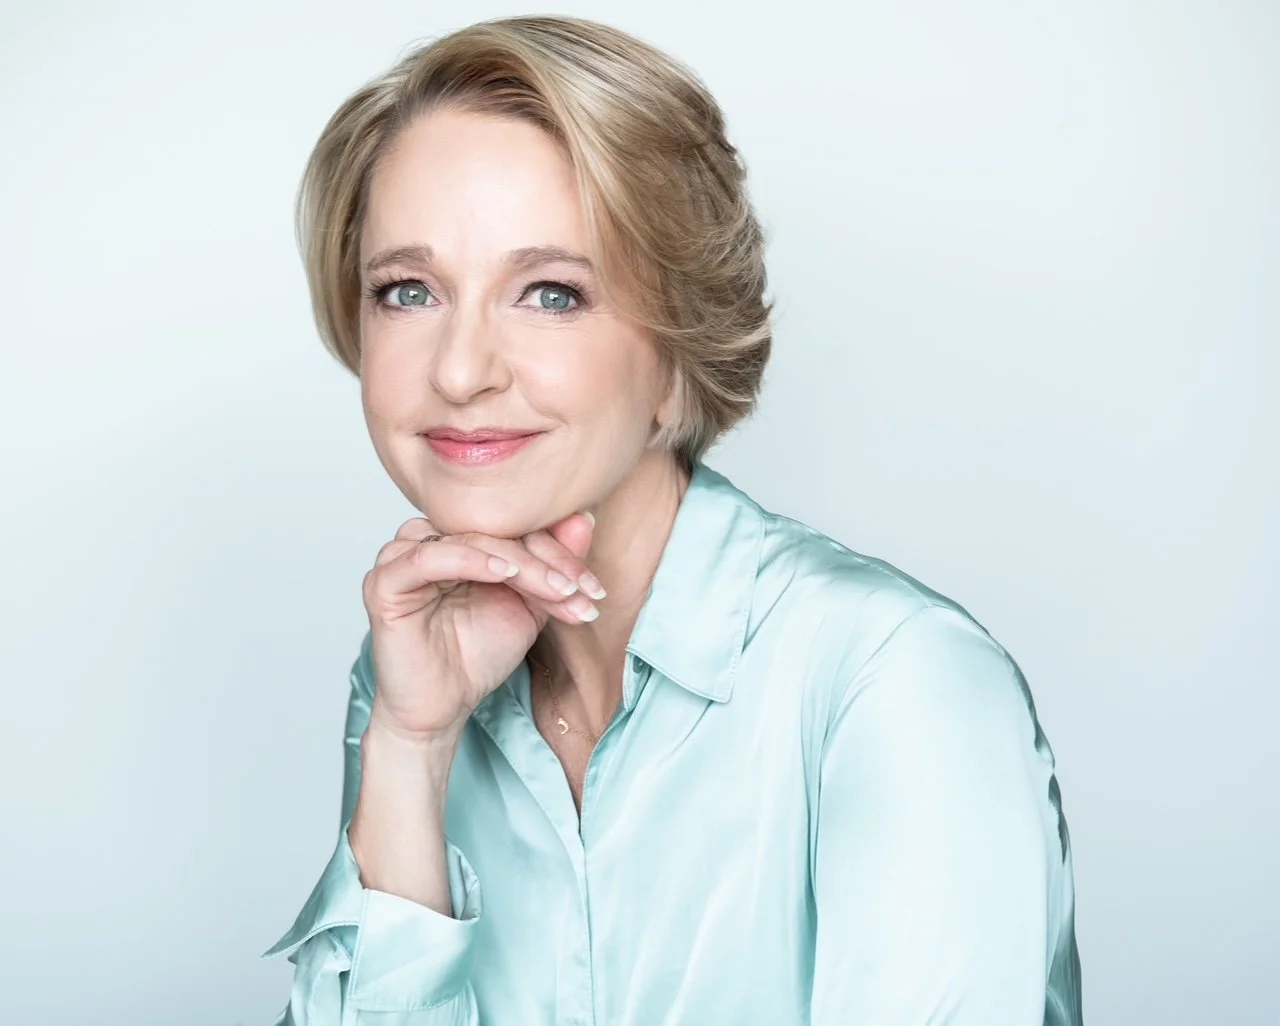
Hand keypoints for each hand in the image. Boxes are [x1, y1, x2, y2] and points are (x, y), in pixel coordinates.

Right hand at [360, 510, 602, 742]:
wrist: (441, 708)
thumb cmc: (475, 655)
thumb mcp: (530, 607)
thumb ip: (553, 566)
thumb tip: (584, 519)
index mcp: (459, 538)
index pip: (515, 525)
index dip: (560, 552)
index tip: (595, 588)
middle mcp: (429, 539)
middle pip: (496, 530)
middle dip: (548, 562)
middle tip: (581, 591)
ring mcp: (402, 557)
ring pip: (470, 539)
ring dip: (521, 563)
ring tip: (558, 590)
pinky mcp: (384, 583)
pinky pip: (428, 557)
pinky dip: (471, 560)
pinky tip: (506, 574)